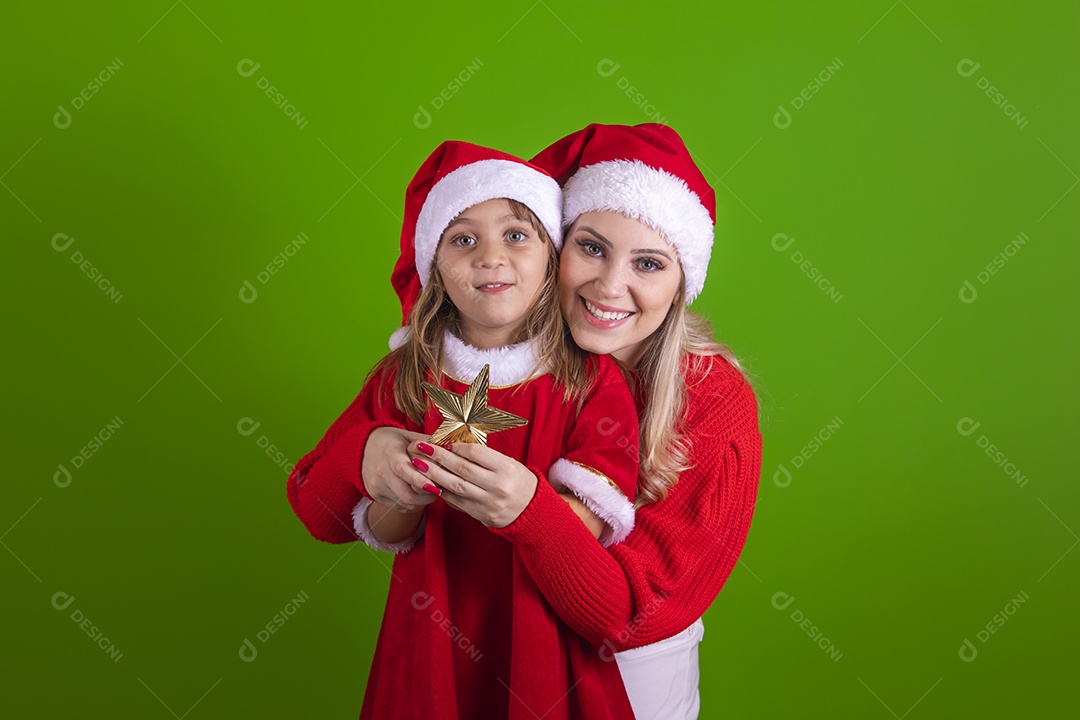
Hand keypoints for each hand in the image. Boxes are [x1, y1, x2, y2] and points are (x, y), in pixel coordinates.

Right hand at [362, 427, 440, 513]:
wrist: (362, 448)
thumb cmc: (391, 440)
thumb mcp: (408, 435)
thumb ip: (427, 442)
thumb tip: (450, 448)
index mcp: (389, 452)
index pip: (403, 470)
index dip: (420, 480)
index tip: (438, 486)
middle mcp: (380, 471)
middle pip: (405, 494)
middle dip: (427, 496)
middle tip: (440, 490)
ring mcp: (376, 486)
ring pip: (404, 503)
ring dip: (422, 501)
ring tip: (432, 491)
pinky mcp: (375, 495)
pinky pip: (399, 506)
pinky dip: (412, 504)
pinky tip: (419, 495)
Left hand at [407, 441, 537, 527]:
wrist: (531, 510)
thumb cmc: (518, 481)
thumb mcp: (509, 464)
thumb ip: (486, 457)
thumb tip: (456, 445)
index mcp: (506, 469)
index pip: (476, 454)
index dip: (456, 446)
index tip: (443, 442)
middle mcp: (498, 486)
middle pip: (462, 469)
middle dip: (439, 457)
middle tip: (422, 447)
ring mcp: (488, 502)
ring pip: (456, 486)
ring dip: (435, 474)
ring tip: (420, 464)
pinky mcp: (481, 515)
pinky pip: (457, 501)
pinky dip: (442, 491)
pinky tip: (430, 482)